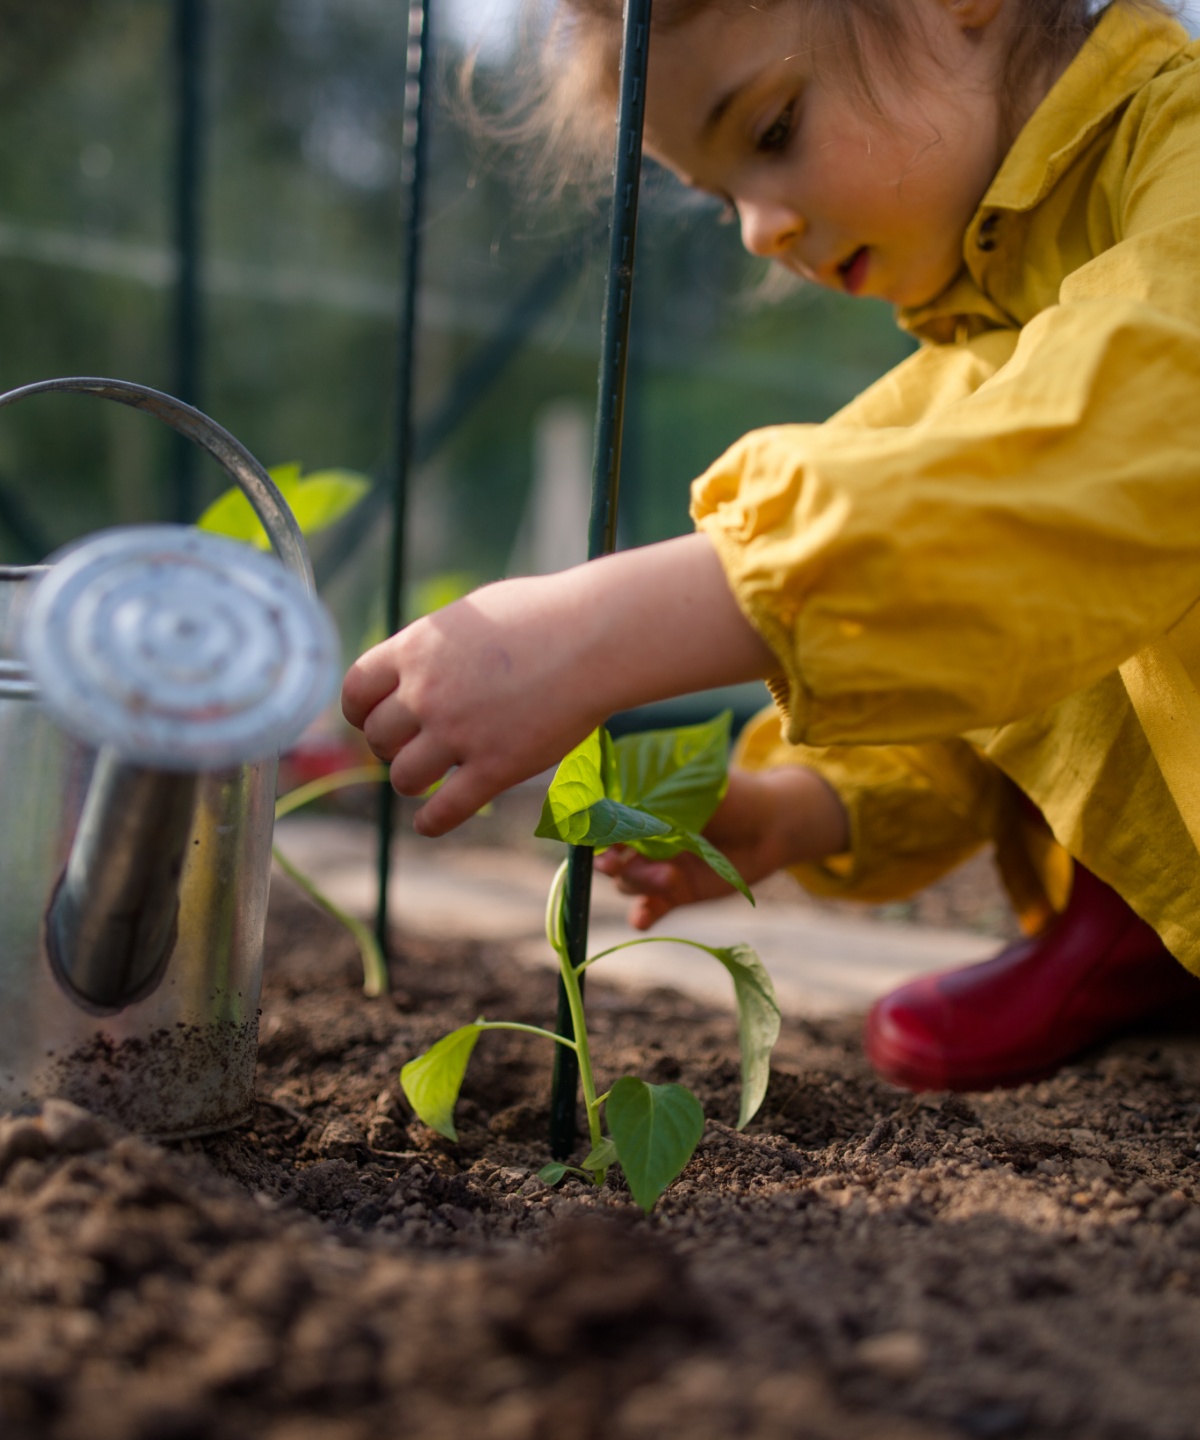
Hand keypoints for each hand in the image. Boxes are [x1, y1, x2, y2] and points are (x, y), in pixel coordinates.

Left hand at [341, 534, 776, 834]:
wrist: (596, 637)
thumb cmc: (544, 615)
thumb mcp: (473, 613)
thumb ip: (437, 644)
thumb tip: (415, 663)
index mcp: (416, 649)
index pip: (356, 691)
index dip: (359, 711)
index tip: (372, 719)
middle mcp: (427, 693)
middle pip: (378, 738)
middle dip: (389, 746)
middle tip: (410, 748)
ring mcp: (459, 734)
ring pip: (404, 778)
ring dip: (410, 781)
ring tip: (427, 779)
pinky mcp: (495, 767)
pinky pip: (446, 810)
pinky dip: (433, 822)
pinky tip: (432, 822)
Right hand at [595, 764, 848, 928]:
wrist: (770, 826)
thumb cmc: (731, 796)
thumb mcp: (694, 787)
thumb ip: (657, 794)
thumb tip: (617, 795)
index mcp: (639, 807)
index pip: (601, 820)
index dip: (594, 827)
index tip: (597, 832)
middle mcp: (641, 839)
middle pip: (607, 855)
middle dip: (607, 861)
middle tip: (616, 862)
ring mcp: (656, 868)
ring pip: (628, 882)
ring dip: (640, 881)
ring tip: (669, 875)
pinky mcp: (674, 893)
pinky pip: (648, 909)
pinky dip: (642, 915)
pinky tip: (642, 919)